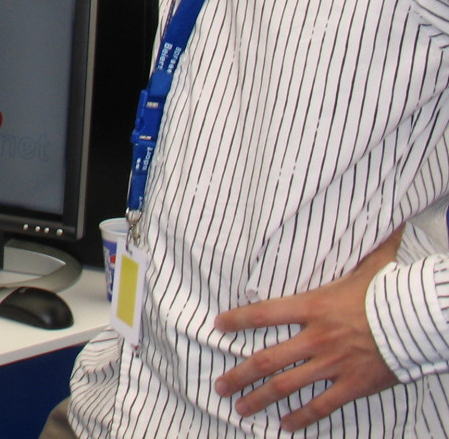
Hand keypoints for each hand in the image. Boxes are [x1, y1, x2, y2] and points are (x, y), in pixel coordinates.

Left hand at [214, 228, 402, 430]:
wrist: (420, 322)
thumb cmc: (393, 291)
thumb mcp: (371, 265)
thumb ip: (367, 246)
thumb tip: (385, 221)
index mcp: (313, 307)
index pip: (264, 313)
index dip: (238, 320)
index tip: (217, 326)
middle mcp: (316, 338)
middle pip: (267, 360)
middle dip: (239, 375)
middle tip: (220, 386)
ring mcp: (332, 364)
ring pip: (287, 386)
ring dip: (261, 399)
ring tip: (241, 409)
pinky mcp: (352, 385)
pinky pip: (321, 405)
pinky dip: (302, 417)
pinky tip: (286, 425)